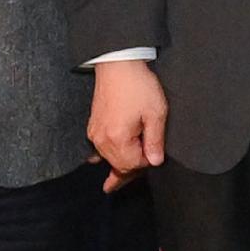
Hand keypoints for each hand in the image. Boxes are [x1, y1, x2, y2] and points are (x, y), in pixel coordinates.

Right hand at [89, 61, 168, 189]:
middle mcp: (102, 139)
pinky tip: (99, 164)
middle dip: (130, 170)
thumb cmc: (138, 86)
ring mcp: (95, 132)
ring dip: (117, 165)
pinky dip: (104, 156)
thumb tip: (155, 162)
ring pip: (108, 157)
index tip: (156, 157)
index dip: (147, 164)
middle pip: (118, 164)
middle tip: (127, 183)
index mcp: (118, 138)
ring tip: (112, 185)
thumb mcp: (155, 113)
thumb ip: (155, 141)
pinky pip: (98, 148)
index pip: (133, 164)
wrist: (117, 64)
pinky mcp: (93, 125)